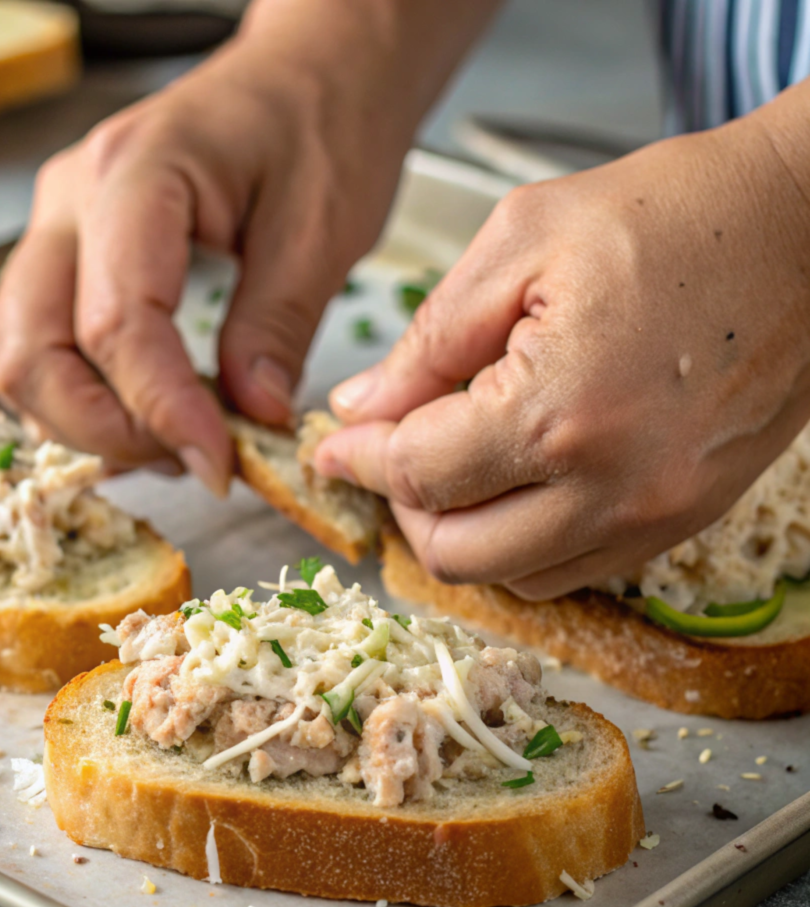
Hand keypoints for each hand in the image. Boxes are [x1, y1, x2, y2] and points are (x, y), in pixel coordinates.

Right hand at [0, 0, 492, 492]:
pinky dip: (85, 400)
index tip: (219, 464)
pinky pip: (43, 346)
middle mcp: (74, 198)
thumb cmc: (320, 128)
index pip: (117, 322)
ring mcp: (61, 226)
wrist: (307, 78)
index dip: (164, 411)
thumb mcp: (322, 230)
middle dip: (106, 431)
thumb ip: (276, 327)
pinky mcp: (72, 254)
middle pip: (30, 351)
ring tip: (177, 441)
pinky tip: (151, 416)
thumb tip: (249, 417)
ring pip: (22, 356)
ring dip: (89, 424)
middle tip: (191, 460)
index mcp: (138, 174)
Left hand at [315, 108, 809, 598]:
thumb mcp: (523, 242)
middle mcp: (610, 487)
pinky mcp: (684, 518)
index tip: (335, 445)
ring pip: (514, 579)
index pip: (418, 474)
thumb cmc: (676, 214)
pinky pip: (576, 569)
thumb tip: (360, 405)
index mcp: (558, 412)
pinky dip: (526, 542)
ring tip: (457, 465)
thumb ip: (429, 339)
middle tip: (395, 452)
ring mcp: (655, 514)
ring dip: (464, 532)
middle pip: (456, 554)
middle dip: (406, 506)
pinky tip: (519, 481)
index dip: (359, 459)